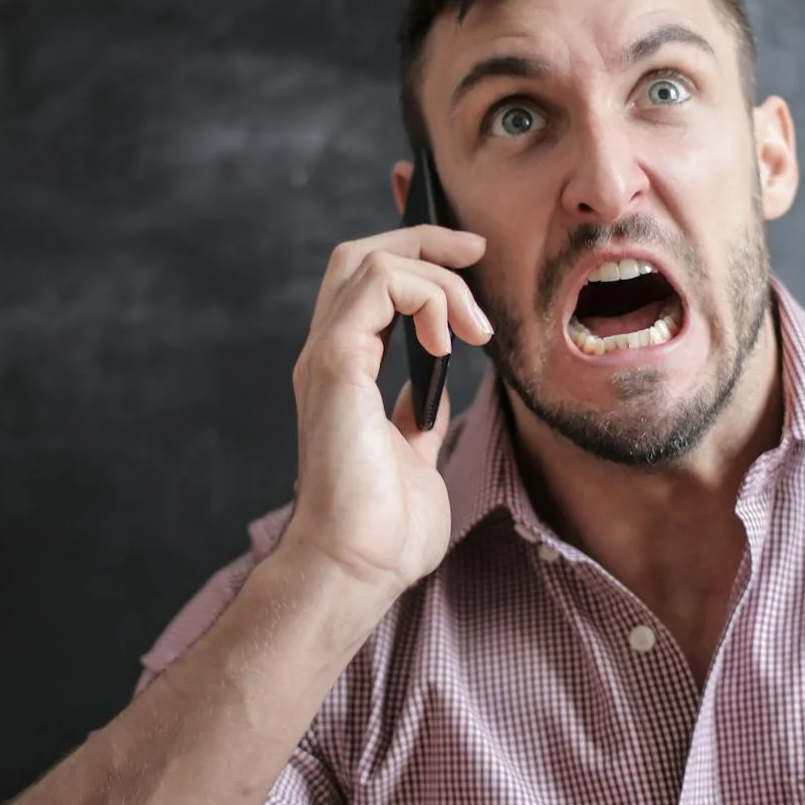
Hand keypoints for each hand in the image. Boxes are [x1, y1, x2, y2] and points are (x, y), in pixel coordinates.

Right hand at [281, 223, 491, 604]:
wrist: (357, 566)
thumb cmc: (384, 530)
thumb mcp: (416, 458)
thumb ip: (419, 418)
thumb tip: (436, 392)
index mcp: (347, 374)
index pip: (369, 285)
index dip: (417, 256)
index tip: (471, 260)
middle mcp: (331, 356)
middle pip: (361, 254)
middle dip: (423, 238)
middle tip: (477, 250)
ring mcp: (328, 358)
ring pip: (368, 259)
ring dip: (436, 277)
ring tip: (475, 327)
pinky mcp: (336, 365)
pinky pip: (377, 286)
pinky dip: (424, 295)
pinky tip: (452, 340)